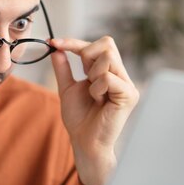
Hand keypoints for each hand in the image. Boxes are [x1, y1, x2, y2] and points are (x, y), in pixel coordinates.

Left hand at [49, 36, 138, 184]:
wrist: (85, 143)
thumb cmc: (80, 120)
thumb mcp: (67, 88)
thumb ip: (63, 68)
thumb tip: (56, 47)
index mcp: (110, 73)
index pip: (99, 44)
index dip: (75, 42)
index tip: (54, 43)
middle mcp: (122, 76)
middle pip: (107, 44)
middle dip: (86, 56)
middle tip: (84, 78)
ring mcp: (128, 85)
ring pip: (107, 57)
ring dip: (92, 75)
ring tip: (93, 94)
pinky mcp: (129, 95)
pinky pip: (108, 77)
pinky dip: (96, 88)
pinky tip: (98, 101)